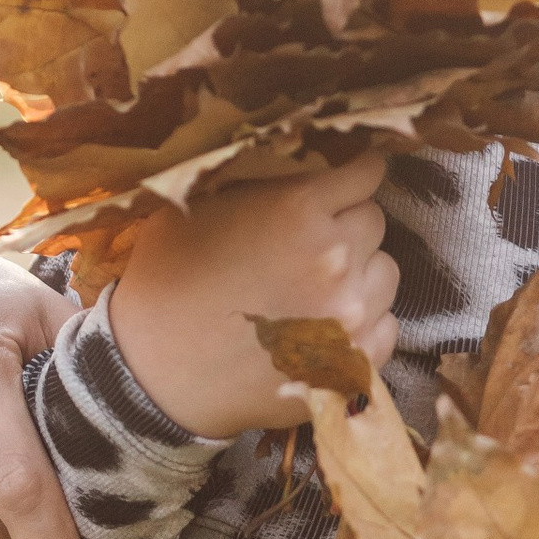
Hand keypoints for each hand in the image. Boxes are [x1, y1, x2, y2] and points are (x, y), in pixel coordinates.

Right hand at [109, 157, 397, 441]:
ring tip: (319, 288)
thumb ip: (265, 183)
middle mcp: (336, 258)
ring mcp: (351, 315)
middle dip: (348, 225)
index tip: (345, 182)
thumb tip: (304, 165)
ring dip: (361, 274)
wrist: (151, 373)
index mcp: (299, 209)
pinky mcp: (354, 364)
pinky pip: (387, 326)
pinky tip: (327, 326)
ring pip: (386, 273)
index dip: (354, 175)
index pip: (365, 173)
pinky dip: (365, 323)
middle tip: (313, 242)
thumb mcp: (202, 205)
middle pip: (375, 222)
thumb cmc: (166, 280)